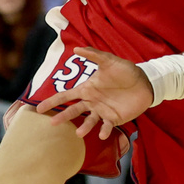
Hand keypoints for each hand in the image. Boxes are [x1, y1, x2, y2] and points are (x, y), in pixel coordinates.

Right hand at [36, 47, 152, 139]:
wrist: (145, 82)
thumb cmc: (125, 71)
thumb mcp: (110, 61)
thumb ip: (94, 55)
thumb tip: (77, 49)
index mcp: (87, 88)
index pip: (66, 96)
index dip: (53, 101)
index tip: (39, 108)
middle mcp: (92, 101)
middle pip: (73, 110)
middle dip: (63, 116)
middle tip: (52, 123)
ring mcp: (102, 111)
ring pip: (89, 121)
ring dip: (84, 127)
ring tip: (79, 133)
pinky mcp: (114, 119)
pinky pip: (107, 126)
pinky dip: (104, 131)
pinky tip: (102, 134)